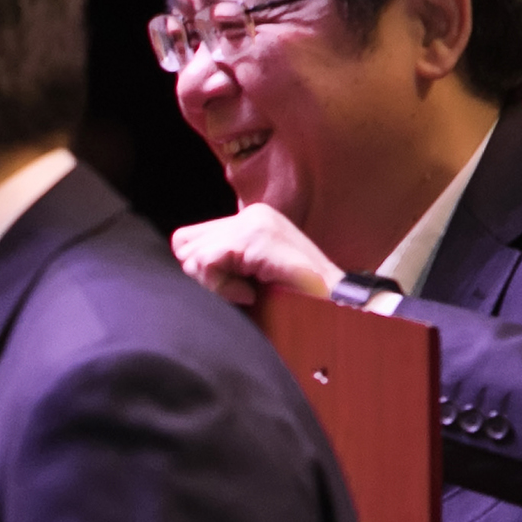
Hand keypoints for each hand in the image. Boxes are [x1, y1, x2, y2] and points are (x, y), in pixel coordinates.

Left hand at [169, 204, 342, 305]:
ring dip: (215, 284)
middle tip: (240, 291)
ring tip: (250, 292)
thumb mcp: (250, 278)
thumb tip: (183, 263)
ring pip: (193, 255)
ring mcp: (254, 223)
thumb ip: (221, 266)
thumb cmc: (295, 301)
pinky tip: (250, 294)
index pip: (189, 240)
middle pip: (185, 244)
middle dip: (203, 276)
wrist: (338, 307)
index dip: (201, 271)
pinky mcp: (254, 238)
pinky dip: (222, 287)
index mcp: (250, 220)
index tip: (233, 287)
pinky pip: (208, 263)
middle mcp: (251, 215)